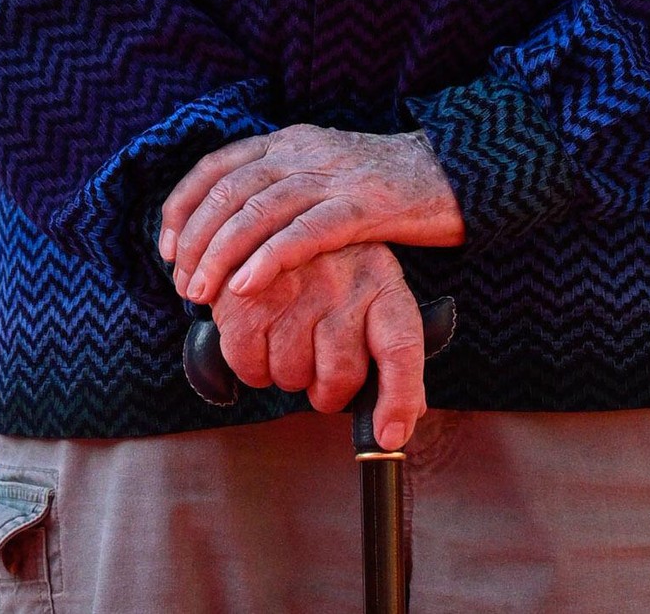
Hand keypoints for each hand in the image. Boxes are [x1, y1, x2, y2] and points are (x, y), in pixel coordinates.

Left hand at [162, 126, 464, 306]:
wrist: (455, 173)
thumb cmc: (386, 188)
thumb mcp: (325, 175)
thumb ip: (283, 191)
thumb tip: (230, 235)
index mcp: (290, 142)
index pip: (217, 166)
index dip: (182, 207)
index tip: (166, 249)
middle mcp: (305, 151)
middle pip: (230, 191)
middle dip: (196, 240)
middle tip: (182, 285)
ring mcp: (334, 176)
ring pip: (259, 210)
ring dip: (221, 255)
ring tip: (201, 294)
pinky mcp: (364, 206)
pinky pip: (305, 232)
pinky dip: (268, 259)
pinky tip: (246, 285)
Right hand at [208, 241, 433, 446]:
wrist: (269, 213)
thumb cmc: (332, 268)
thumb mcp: (372, 291)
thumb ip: (391, 353)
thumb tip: (403, 422)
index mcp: (382, 283)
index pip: (401, 348)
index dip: (398, 400)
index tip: (388, 436)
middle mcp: (342, 284)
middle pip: (341, 377)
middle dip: (328, 390)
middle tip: (320, 368)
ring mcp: (293, 289)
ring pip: (292, 377)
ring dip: (289, 374)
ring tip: (289, 337)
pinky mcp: (246, 297)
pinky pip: (250, 367)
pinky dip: (254, 368)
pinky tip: (260, 339)